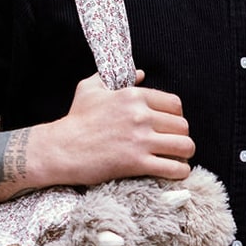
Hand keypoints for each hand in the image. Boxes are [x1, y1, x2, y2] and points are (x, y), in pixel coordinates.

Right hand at [33, 70, 195, 184]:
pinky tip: (175, 171)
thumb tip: (139, 73)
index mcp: (133, 96)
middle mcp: (141, 116)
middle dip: (182, 136)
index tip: (171, 126)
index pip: (175, 104)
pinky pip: (173, 168)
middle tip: (175, 144)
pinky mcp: (137, 163)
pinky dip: (179, 171)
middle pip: (183, 126)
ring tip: (179, 159)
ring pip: (184, 146)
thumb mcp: (91, 89)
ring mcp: (140, 140)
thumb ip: (115, 77)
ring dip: (185, 154)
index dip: (177, 116)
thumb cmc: (75, 120)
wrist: (60, 148)